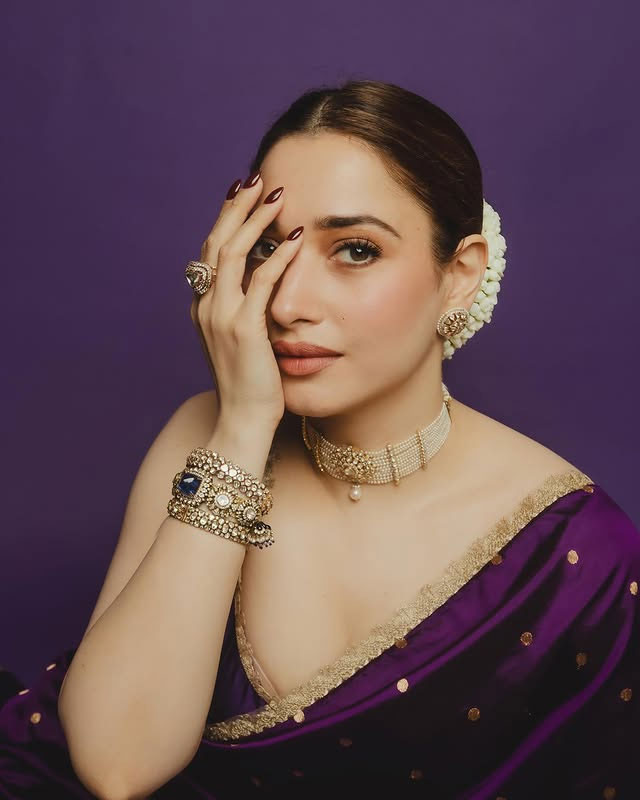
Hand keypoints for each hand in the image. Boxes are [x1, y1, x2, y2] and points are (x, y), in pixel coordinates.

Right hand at [190, 173, 303, 427]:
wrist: (243, 422)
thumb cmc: (251, 385)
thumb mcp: (243, 343)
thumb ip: (247, 311)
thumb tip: (265, 284)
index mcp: (204, 308)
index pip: (212, 252)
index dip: (226, 220)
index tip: (243, 194)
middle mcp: (207, 306)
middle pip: (217, 242)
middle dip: (237, 207)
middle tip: (256, 177)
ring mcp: (222, 317)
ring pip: (234, 254)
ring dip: (255, 220)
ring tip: (276, 195)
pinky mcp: (244, 330)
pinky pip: (262, 282)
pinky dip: (278, 257)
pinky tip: (296, 238)